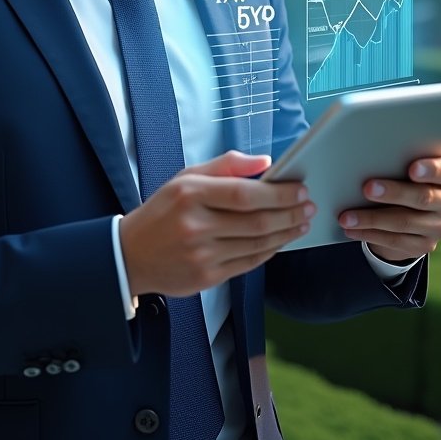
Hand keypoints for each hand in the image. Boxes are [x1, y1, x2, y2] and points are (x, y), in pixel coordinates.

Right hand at [118, 151, 314, 297]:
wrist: (131, 254)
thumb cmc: (164, 210)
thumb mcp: (185, 177)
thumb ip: (226, 166)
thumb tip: (265, 162)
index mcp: (190, 194)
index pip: (244, 194)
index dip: (278, 193)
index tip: (300, 189)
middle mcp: (195, 225)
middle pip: (256, 221)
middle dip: (290, 214)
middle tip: (309, 206)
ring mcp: (201, 254)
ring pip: (257, 244)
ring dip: (286, 233)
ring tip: (302, 223)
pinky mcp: (206, 277)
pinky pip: (248, 263)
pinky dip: (270, 251)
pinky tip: (280, 241)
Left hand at [338, 155, 440, 263]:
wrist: (410, 207)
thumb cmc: (403, 172)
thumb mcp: (406, 161)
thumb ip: (398, 157)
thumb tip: (363, 152)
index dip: (431, 170)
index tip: (412, 169)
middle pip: (423, 197)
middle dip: (393, 193)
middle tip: (367, 188)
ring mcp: (440, 226)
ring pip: (404, 222)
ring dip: (371, 219)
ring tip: (346, 216)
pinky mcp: (425, 244)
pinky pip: (396, 241)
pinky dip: (369, 234)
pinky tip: (351, 229)